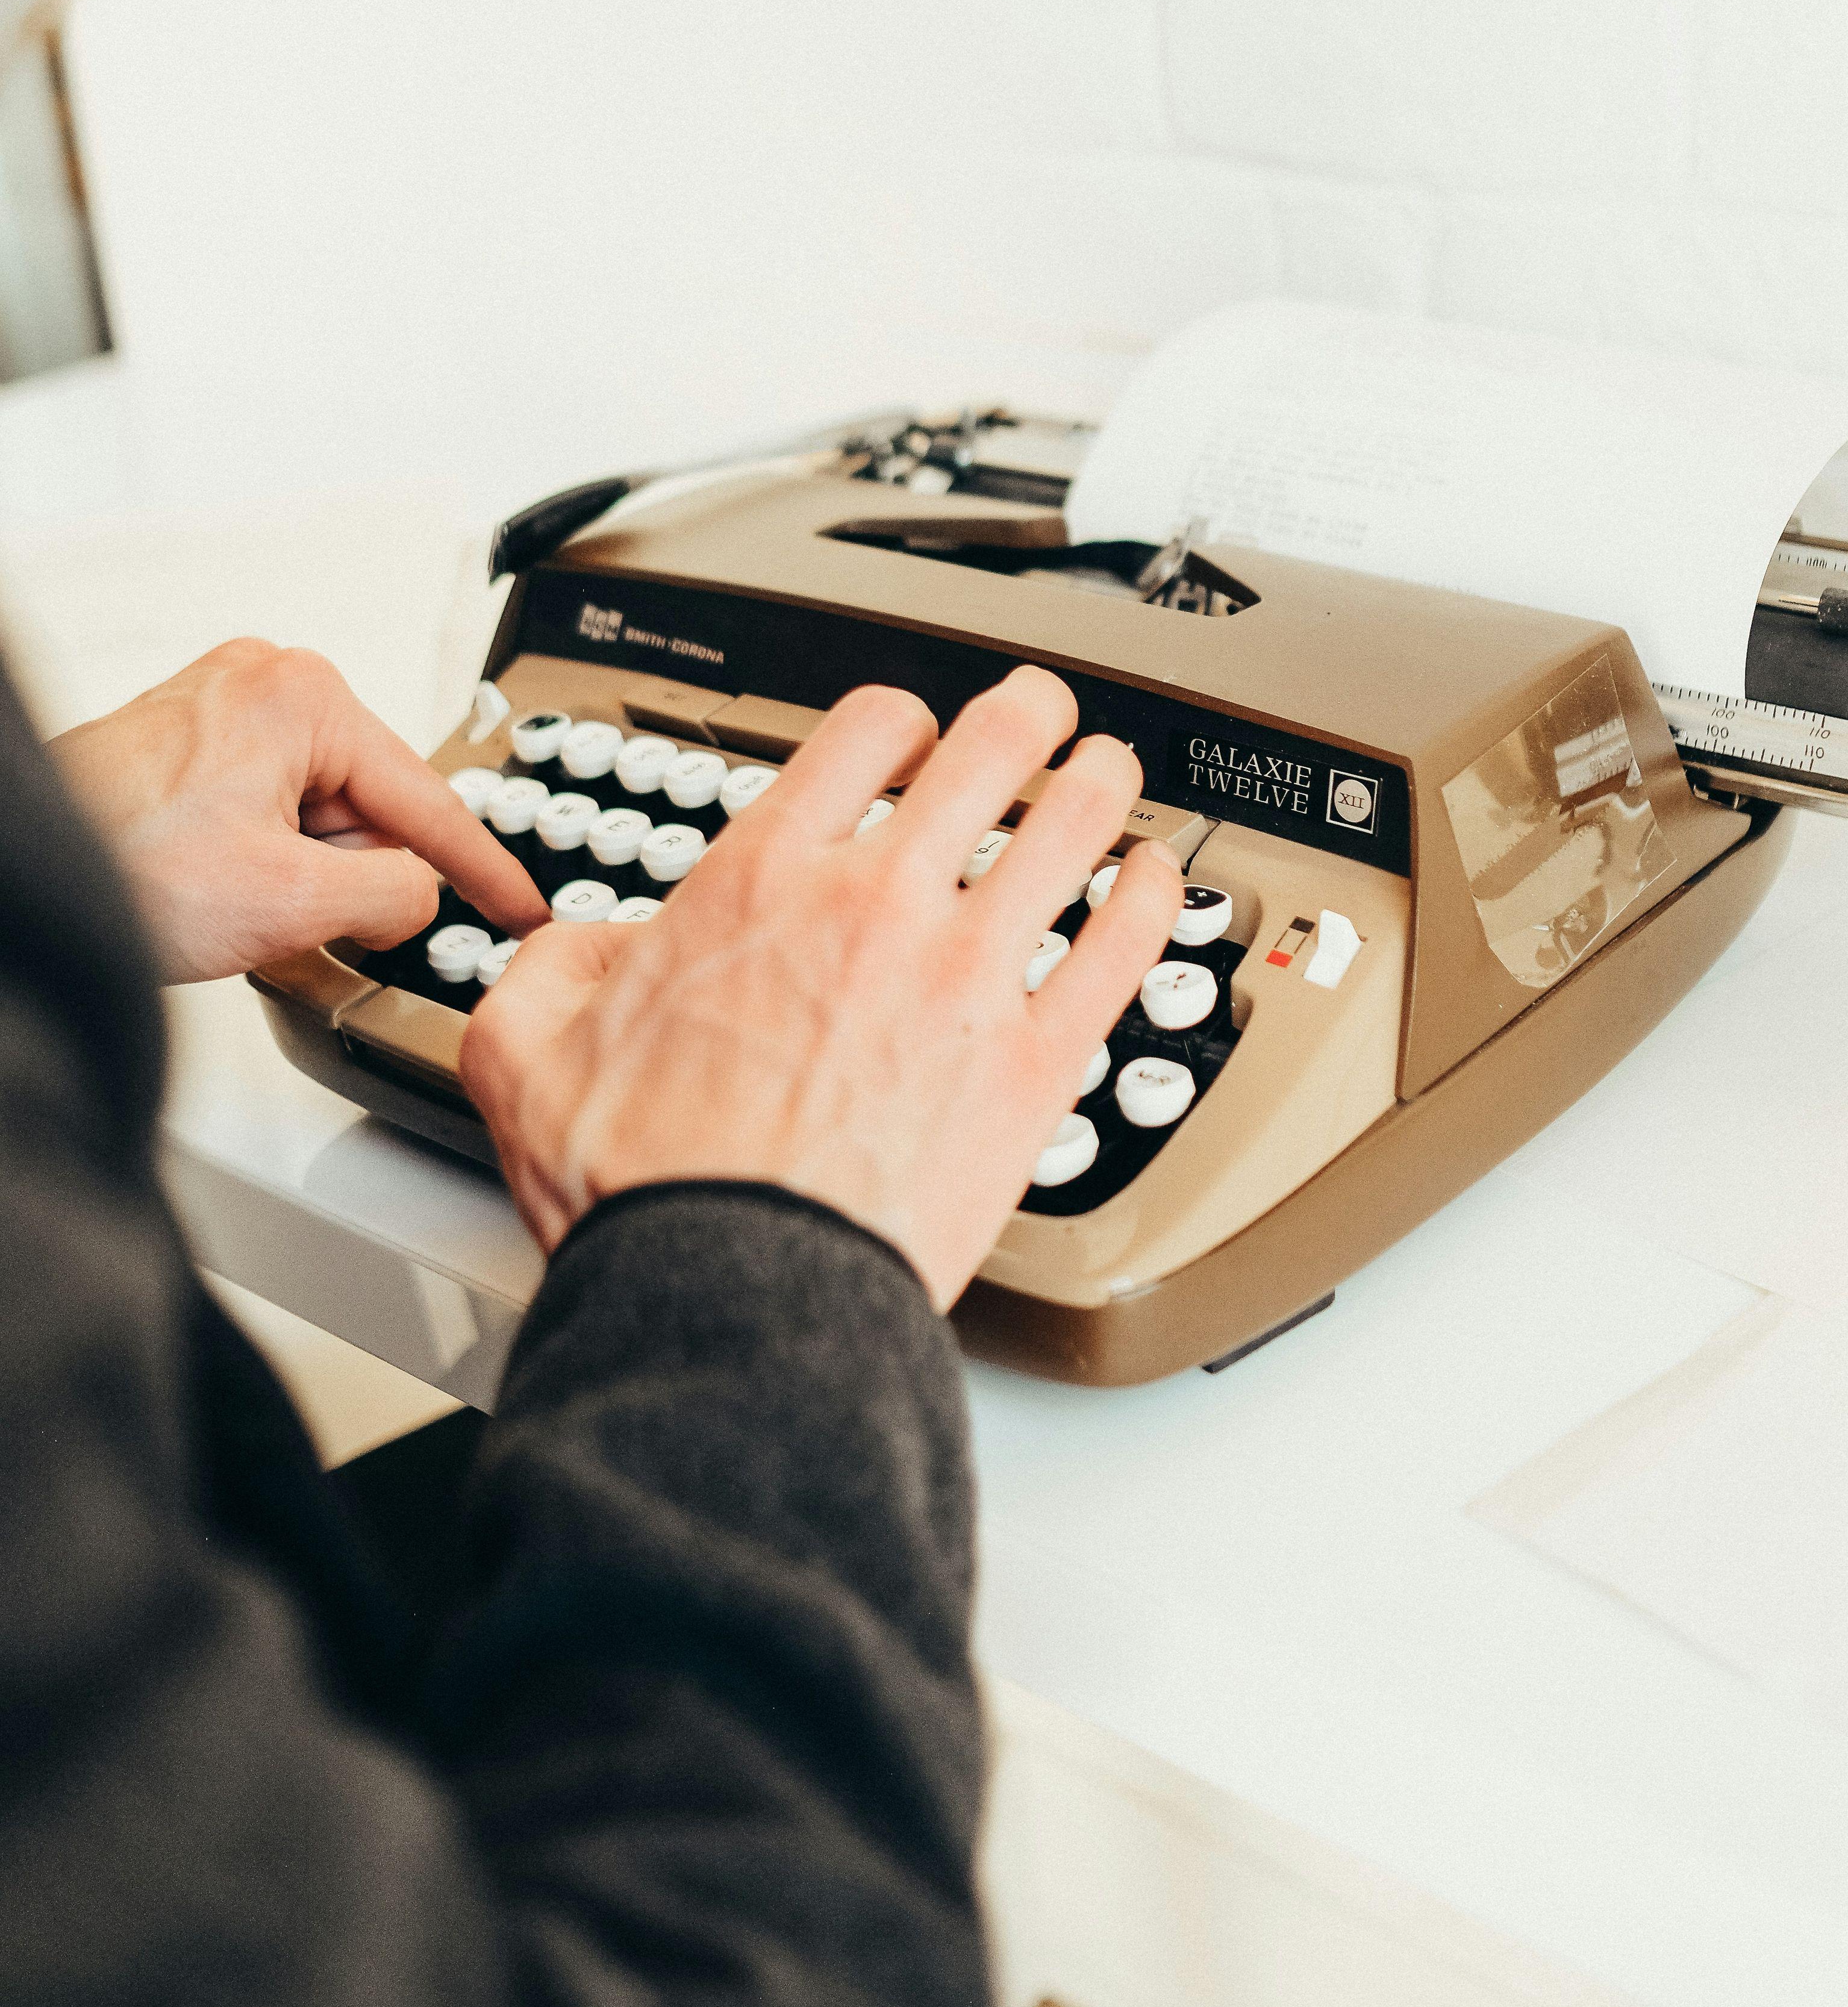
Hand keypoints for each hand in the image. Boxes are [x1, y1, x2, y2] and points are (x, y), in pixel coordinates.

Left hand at [50, 637, 547, 984]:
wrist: (22, 874)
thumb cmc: (116, 865)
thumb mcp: (291, 900)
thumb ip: (392, 895)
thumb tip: (418, 897)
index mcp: (304, 697)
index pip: (427, 798)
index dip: (484, 869)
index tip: (522, 907)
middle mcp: (267, 683)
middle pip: (367, 807)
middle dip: (348, 873)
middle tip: (293, 914)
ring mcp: (224, 710)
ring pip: (317, 817)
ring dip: (298, 875)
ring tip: (231, 900)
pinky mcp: (191, 745)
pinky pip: (270, 813)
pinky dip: (263, 864)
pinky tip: (220, 893)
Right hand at [461, 666, 1184, 1305]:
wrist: (729, 1293)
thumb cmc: (645, 1189)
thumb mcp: (528, 1051)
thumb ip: (549, 971)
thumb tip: (579, 950)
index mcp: (763, 880)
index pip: (866, 732)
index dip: (900, 720)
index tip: (912, 737)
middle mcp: (876, 904)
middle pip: (992, 749)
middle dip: (1029, 714)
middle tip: (1044, 713)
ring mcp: (967, 977)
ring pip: (1075, 828)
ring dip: (1104, 785)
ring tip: (1114, 775)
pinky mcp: (1034, 1062)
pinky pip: (1124, 948)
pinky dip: (1154, 900)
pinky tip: (1160, 884)